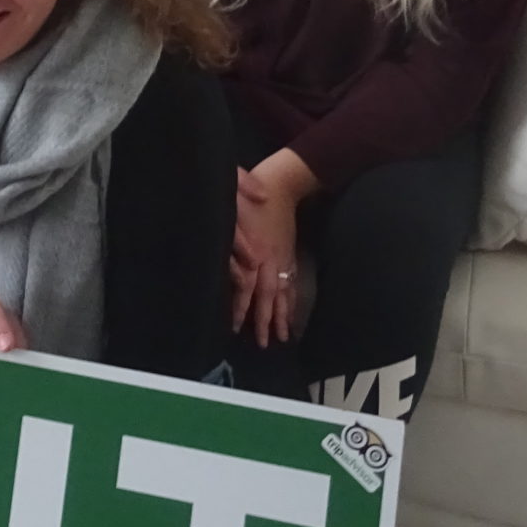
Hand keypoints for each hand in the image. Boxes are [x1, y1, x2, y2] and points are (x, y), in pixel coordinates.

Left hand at [230, 167, 301, 346]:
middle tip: (263, 343)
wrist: (281, 183)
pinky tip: (291, 311)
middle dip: (265, 320)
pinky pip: (290, 280)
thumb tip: (238, 264)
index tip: (235, 325)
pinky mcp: (288, 253)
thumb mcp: (235, 208)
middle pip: (268, 295)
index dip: (242, 306)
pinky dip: (291, 298)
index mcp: (256, 250)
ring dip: (282, 314)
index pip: (247, 285)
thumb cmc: (255, 193)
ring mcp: (281, 257)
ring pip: (282, 291)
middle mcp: (270, 258)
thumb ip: (234, 235)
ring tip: (283, 336)